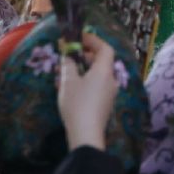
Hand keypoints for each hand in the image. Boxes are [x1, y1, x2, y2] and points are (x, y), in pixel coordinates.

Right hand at [57, 32, 118, 151]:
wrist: (86, 135)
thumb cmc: (77, 104)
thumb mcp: (68, 81)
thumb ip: (68, 63)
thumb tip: (68, 52)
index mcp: (104, 71)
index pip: (105, 48)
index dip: (92, 40)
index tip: (77, 38)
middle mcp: (110, 80)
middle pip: (101, 61)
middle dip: (84, 55)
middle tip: (68, 56)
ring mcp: (109, 94)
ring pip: (96, 74)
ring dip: (81, 70)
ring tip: (63, 73)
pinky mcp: (104, 105)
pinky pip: (95, 86)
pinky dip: (84, 81)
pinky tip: (68, 89)